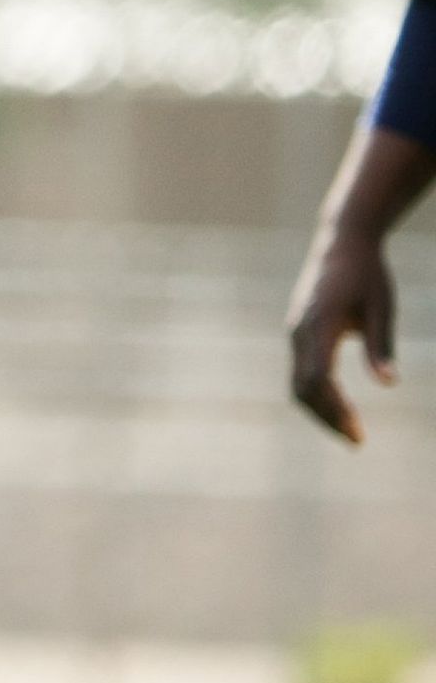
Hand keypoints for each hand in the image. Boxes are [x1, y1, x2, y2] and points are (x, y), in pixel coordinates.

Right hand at [287, 225, 396, 442]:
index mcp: (320, 324)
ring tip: (349, 429)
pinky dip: (316, 395)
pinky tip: (338, 406)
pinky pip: (300, 372)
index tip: (357, 433)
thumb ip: (381, 346)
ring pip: (298, 384)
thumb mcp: (382, 308)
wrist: (342, 241)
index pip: (319, 379)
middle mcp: (299, 331)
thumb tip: (388, 384)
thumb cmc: (368, 273)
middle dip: (327, 418)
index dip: (335, 410)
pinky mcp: (298, 334)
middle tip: (357, 441)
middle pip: (303, 389)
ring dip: (320, 410)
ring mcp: (295, 333)